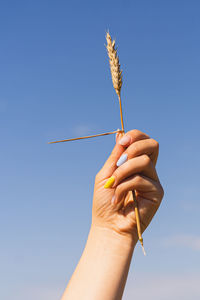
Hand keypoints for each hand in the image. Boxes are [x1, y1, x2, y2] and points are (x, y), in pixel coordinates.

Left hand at [92, 129, 163, 243]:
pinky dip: (124, 187)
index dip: (135, 136)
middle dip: (133, 149)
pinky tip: (117, 199)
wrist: (107, 226)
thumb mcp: (106, 174)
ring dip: (123, 171)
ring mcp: (153, 180)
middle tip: (118, 163)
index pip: (143, 140)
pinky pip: (140, 179)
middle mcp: (147, 169)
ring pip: (144, 161)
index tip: (121, 143)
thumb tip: (120, 134)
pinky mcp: (157, 192)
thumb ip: (115, 156)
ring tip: (113, 185)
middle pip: (152, 144)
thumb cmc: (104, 201)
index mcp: (135, 163)